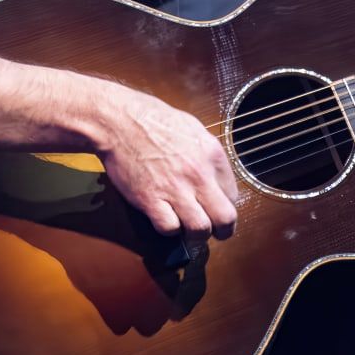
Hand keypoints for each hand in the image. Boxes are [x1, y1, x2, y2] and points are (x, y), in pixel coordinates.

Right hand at [95, 88, 238, 244]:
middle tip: (216, 231)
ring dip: (197, 234)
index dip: (227, 205)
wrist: (119, 121)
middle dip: (224, 230)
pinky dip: (170, 229)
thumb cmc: (154, 120)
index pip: (234, 195)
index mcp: (212, 154)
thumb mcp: (194, 129)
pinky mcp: (150, 200)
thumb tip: (217, 176)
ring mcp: (174, 189)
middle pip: (225, 218)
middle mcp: (198, 174)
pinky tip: (167, 218)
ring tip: (190, 228)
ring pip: (200, 229)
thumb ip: (208, 155)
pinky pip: (169, 228)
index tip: (218, 206)